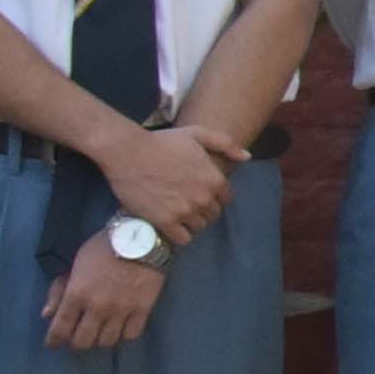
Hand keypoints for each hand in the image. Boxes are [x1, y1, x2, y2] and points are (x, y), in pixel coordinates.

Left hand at [45, 245, 168, 350]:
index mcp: (76, 294)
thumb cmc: (103, 248)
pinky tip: (120, 326)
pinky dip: (123, 334)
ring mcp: (121, 310)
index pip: (60, 330)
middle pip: (82, 342)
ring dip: (100, 339)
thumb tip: (47, 314)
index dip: (54, 341)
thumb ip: (59, 290)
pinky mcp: (142, 310)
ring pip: (106, 342)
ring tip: (99, 332)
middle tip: (78, 336)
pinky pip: (130, 335)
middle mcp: (97, 307)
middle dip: (76, 343)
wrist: (141, 238)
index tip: (54, 343)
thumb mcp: (75, 264)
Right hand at [98, 122, 231, 241]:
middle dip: (203, 210)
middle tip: (186, 202)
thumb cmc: (161, 141)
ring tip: (177, 213)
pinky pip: (182, 239)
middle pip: (213, 215)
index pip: (226, 199)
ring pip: (198, 227)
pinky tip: (169, 225)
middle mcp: (203, 198)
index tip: (200, 193)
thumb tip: (247, 157)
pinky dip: (178, 235)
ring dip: (190, 222)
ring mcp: (184, 211)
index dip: (215, 197)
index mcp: (215, 179)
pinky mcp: (165, 222)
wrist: (127, 152)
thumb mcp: (197, 134)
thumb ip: (226, 144)